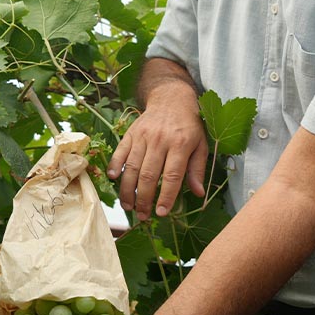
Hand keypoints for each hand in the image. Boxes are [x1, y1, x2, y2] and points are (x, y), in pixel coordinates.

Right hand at [107, 83, 207, 221]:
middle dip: (144, 199)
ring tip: (128, 206)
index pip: (172, 176)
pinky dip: (114, 166)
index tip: (161, 213)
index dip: (166, 196)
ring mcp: (143, 136)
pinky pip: (120, 151)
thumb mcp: (201, 145)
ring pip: (132, 166)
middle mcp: (160, 140)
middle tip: (142, 216)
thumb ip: (197, 169)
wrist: (171, 98)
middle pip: (148, 174)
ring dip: (128, 189)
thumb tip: (198, 194)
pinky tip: (113, 179)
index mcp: (181, 144)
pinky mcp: (131, 133)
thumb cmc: (189, 125)